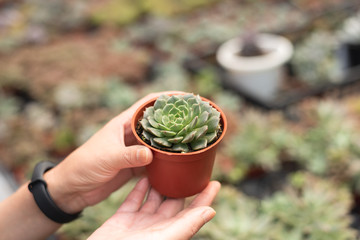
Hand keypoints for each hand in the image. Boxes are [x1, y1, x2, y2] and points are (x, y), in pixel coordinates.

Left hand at [44, 91, 184, 213]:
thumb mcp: (107, 158)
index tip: (186, 97)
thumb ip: (129, 156)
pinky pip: (154, 161)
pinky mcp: (134, 166)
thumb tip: (151, 154)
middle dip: (175, 120)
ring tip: (192, 141)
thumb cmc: (84, 166)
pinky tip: (178, 163)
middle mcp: (130, 134)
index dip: (166, 98)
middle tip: (195, 120)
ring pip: (157, 143)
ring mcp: (133, 150)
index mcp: (123, 123)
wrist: (72, 188)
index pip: (147, 104)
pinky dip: (165, 162)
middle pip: (157, 123)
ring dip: (172, 142)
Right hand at [88, 178, 220, 239]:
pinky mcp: (123, 219)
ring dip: (161, 183)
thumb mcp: (165, 238)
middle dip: (182, 185)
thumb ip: (187, 225)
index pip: (194, 212)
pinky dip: (140, 188)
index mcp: (172, 231)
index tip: (215, 182)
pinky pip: (134, 200)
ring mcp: (140, 222)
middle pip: (175, 202)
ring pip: (154, 198)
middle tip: (189, 167)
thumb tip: (211, 211)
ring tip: (168, 166)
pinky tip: (145, 175)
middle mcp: (158, 226)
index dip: (205, 198)